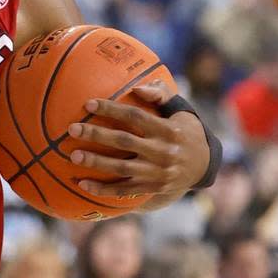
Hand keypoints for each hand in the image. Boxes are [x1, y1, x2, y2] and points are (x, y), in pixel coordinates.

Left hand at [67, 80, 210, 201]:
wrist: (205, 166)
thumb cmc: (187, 132)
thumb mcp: (181, 111)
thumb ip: (161, 96)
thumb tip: (137, 87)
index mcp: (167, 130)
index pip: (135, 116)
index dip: (111, 109)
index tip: (89, 104)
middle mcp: (162, 151)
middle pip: (124, 141)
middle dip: (96, 134)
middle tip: (72, 129)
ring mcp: (157, 172)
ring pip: (121, 167)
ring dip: (96, 162)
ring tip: (73, 155)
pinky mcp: (152, 188)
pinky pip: (125, 190)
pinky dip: (104, 189)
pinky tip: (83, 184)